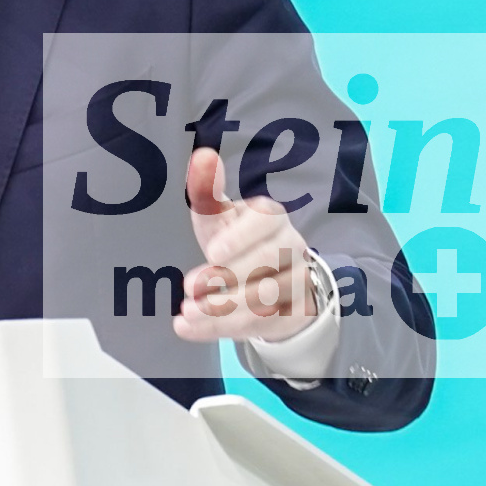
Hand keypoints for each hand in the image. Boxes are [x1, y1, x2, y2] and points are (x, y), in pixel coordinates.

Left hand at [173, 147, 320, 344]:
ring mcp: (297, 282)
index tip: (213, 251)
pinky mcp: (292, 314)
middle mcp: (291, 247)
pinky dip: (219, 328)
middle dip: (226, 277)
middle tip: (189, 287)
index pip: (266, 220)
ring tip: (187, 312)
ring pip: (264, 299)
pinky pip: (259, 325)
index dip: (240, 237)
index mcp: (272, 218)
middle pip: (267, 263)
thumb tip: (203, 157)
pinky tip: (188, 328)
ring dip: (222, 308)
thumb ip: (208, 193)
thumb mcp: (219, 219)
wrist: (271, 279)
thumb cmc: (237, 242)